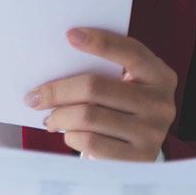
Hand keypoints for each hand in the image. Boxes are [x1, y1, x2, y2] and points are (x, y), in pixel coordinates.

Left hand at [24, 27, 177, 159]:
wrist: (135, 153)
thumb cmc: (120, 109)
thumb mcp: (122, 86)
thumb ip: (101, 72)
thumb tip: (52, 64)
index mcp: (160, 76)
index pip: (131, 52)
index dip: (100, 42)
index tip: (69, 35)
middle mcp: (162, 104)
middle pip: (95, 86)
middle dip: (57, 90)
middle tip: (33, 97)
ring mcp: (152, 133)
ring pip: (87, 116)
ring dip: (59, 117)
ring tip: (49, 118)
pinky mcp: (137, 159)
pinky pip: (90, 142)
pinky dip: (71, 137)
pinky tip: (68, 134)